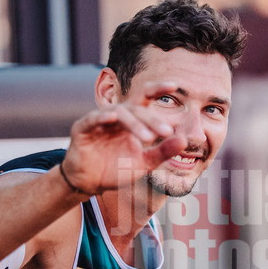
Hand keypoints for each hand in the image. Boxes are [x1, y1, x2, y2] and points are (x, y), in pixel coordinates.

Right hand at [61, 83, 187, 194]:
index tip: (174, 85)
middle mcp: (116, 115)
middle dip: (152, 120)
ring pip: (119, 114)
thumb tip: (185, 140)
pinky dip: (103, 117)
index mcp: (132, 119)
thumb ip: (163, 151)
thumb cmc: (116, 169)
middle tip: (167, 132)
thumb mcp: (144, 162)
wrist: (90, 183)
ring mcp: (99, 120)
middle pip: (136, 109)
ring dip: (135, 124)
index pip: (145, 99)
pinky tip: (113, 117)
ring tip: (148, 137)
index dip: (158, 89)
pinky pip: (93, 119)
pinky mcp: (82, 128)